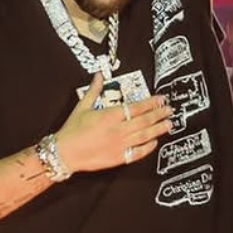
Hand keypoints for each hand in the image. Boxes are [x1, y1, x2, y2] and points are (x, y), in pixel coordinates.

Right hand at [54, 73, 173, 172]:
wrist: (64, 153)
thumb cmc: (72, 130)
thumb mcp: (82, 106)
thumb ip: (94, 90)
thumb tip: (99, 75)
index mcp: (109, 116)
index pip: (136, 107)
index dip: (151, 103)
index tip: (160, 99)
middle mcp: (117, 130)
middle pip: (144, 120)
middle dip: (159, 114)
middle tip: (169, 110)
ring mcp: (119, 145)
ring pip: (145, 135)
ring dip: (158, 129)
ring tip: (168, 124)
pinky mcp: (119, 158)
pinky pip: (138, 152)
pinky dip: (148, 147)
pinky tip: (155, 142)